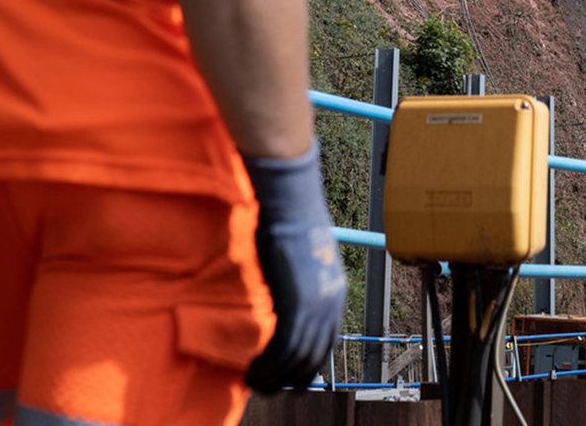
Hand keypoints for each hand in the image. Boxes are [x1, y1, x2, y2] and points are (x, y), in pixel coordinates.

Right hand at [243, 145, 346, 392]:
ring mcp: (316, 304)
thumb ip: (296, 283)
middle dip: (288, 376)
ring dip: (273, 376)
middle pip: (311, 357)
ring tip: (253, 382)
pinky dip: (266, 365)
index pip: (323, 343)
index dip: (303, 363)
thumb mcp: (301, 257)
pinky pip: (282, 348)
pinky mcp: (298, 303)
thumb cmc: (287, 219)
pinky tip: (250, 370)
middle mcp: (331, 303)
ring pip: (296, 358)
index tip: (283, 374)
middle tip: (264, 385)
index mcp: (335, 293)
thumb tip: (280, 299)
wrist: (288, 199)